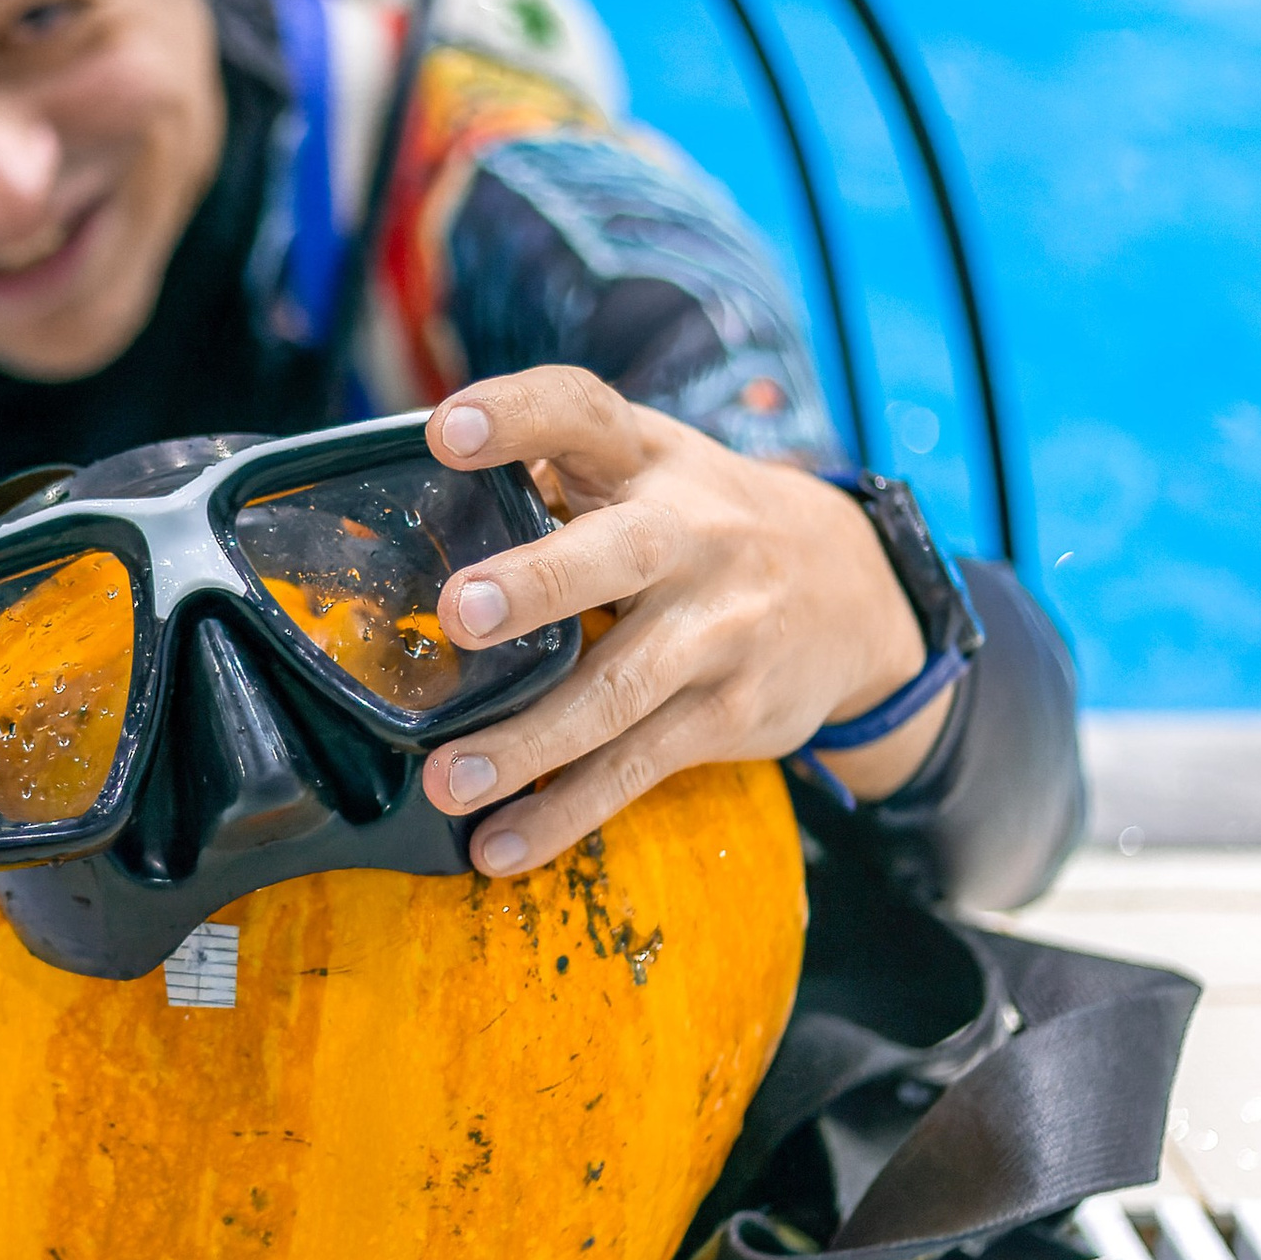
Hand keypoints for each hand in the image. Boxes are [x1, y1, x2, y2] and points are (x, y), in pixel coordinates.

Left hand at [419, 367, 949, 874]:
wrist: (854, 592)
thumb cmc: (699, 523)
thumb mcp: (644, 471)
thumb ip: (548, 479)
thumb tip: (405, 512)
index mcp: (646, 459)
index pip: (582, 412)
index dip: (516, 415)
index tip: (444, 432)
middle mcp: (692, 534)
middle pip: (619, 554)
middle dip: (540, 583)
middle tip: (460, 613)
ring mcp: (720, 627)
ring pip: (622, 688)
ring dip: (531, 740)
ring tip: (447, 780)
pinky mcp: (732, 711)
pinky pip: (639, 766)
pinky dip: (568, 812)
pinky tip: (500, 847)